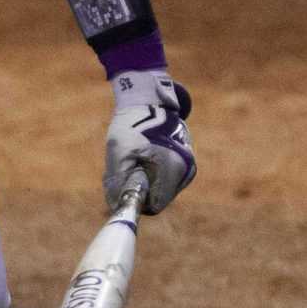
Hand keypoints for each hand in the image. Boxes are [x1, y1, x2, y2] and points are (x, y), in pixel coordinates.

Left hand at [104, 68, 195, 213]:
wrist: (148, 102)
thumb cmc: (132, 127)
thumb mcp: (119, 153)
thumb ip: (118, 182)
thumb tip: (118, 205)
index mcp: (172, 168)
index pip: (154, 204)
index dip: (137, 199)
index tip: (125, 186)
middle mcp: (185, 169)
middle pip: (159, 196)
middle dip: (142, 187)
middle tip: (129, 168)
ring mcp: (188, 165)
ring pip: (163, 187)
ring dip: (149, 179)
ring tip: (138, 158)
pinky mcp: (187, 161)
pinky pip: (168, 177)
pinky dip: (156, 171)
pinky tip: (148, 155)